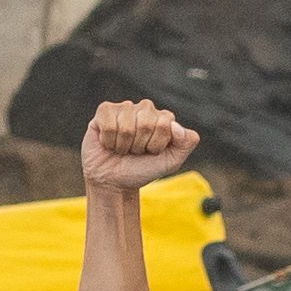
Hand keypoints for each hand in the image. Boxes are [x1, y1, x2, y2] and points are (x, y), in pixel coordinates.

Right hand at [84, 99, 202, 193]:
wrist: (114, 181)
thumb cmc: (142, 170)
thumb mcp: (171, 162)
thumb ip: (185, 144)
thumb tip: (176, 125)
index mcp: (164, 118)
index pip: (165, 124)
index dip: (156, 144)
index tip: (151, 152)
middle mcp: (145, 109)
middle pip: (146, 123)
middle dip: (140, 145)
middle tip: (135, 151)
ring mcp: (125, 108)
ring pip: (126, 125)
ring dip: (124, 145)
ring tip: (122, 148)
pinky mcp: (104, 111)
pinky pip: (108, 123)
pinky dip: (109, 140)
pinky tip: (109, 143)